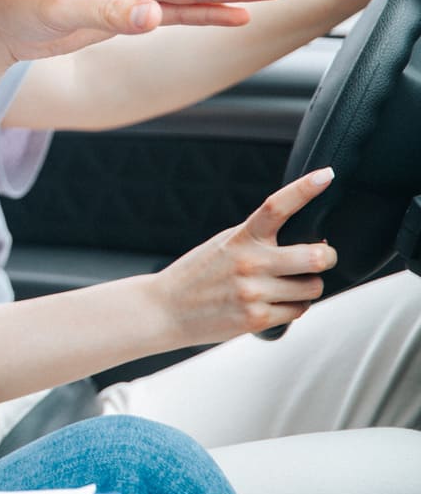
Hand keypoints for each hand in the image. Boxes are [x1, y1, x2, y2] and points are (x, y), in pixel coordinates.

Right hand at [150, 167, 337, 344]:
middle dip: (327, 257)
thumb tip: (308, 242)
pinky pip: (299, 311)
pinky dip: (294, 307)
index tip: (326, 175)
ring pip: (313, 288)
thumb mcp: (223, 245)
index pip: (276, 206)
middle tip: (324, 256)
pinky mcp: (257, 318)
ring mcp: (254, 292)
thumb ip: (258, 241)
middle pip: (315, 257)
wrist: (166, 309)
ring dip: (309, 286)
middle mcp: (249, 262)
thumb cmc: (198, 276)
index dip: (304, 189)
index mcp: (241, 237)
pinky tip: (276, 303)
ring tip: (289, 285)